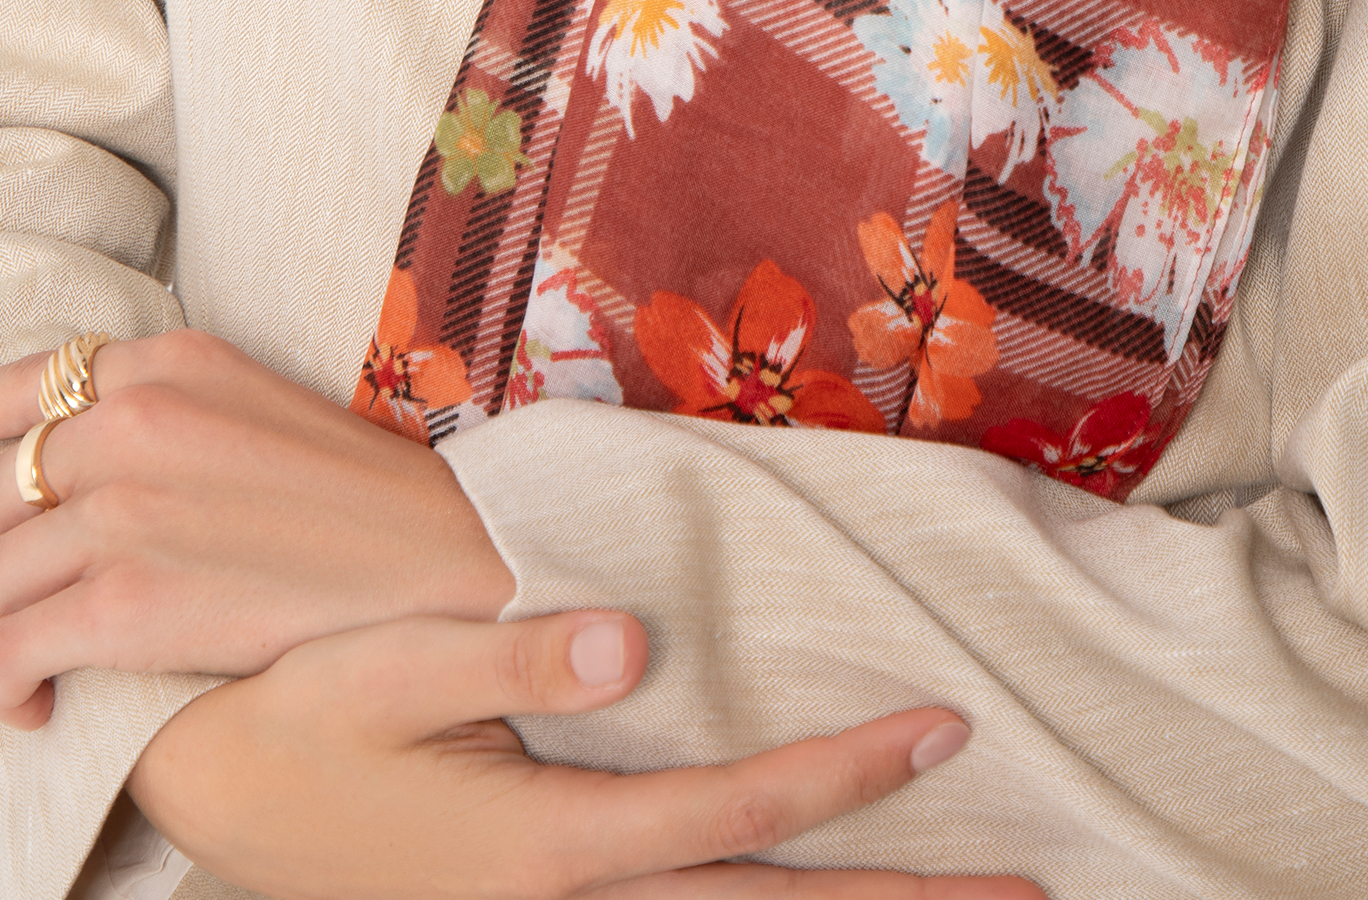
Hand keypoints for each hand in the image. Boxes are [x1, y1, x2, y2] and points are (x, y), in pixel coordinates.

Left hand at [0, 329, 509, 726]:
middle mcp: (129, 418)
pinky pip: (3, 651)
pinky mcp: (121, 601)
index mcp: (162, 361)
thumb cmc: (350, 498)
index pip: (12, 394)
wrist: (439, 559)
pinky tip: (35, 704)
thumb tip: (60, 471)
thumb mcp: (244, 406)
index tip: (11, 510)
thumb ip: (150, 416)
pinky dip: (3, 688)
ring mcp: (120, 508)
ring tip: (27, 661)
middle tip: (26, 592)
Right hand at [130, 607, 1043, 899]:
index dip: (849, 774)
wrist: (196, 797)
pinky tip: (807, 899)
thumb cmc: (289, 718)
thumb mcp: (381, 672)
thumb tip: (635, 640)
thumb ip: (511, 656)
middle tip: (1025, 887)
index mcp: (546, 849)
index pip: (738, 814)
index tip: (947, 726)